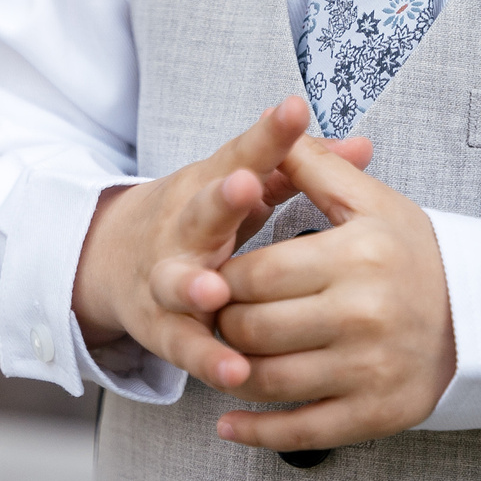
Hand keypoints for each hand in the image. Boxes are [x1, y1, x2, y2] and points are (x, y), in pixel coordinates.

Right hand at [72, 96, 371, 391]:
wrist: (116, 260)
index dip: (269, 135)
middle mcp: (183, 228)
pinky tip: (234, 371)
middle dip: (222, 199)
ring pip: (179, 281)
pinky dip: (208, 360)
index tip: (293, 109)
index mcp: (208, 186)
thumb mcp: (240, 185)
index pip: (243, 153)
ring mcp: (166, 277)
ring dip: (194, 286)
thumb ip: (298, 169)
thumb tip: (363, 145)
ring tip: (213, 291)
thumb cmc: (200, 218)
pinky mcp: (162, 328)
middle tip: (244, 185)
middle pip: (202, 210)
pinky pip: (185, 347)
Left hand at [211, 132, 453, 449]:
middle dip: (221, 322)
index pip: (257, 273)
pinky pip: (300, 431)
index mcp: (356, 256)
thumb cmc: (415, 255)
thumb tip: (272, 125)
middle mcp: (362, 315)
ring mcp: (369, 370)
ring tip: (218, 356)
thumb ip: (315, 167)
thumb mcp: (372, 202)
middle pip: (254, 328)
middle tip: (211, 316)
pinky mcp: (375, 414)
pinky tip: (228, 423)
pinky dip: (255, 431)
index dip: (220, 277)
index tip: (209, 276)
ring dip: (230, 372)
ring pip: (268, 379)